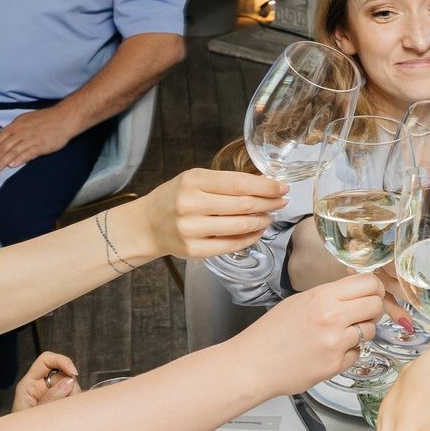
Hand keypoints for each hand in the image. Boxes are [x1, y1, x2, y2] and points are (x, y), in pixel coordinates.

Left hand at [0, 103, 86, 175]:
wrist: (64, 118)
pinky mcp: (41, 145)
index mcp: (15, 125)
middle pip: (2, 147)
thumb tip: (4, 140)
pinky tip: (12, 165)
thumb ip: (14, 130)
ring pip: (12, 151)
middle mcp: (20, 131)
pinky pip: (28, 153)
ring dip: (2, 162)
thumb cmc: (45, 119)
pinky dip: (19, 159)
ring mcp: (31, 138)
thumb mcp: (25, 120)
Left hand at [12, 351, 79, 411]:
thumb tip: (68, 381)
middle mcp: (41, 387)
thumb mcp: (34, 414)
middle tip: (67, 406)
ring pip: (72, 388)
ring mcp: (52, 396)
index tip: (73, 372)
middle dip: (70, 388)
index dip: (61, 361)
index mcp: (29, 384)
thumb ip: (51, 398)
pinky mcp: (60, 404)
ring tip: (62, 416)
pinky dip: (75, 407)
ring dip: (73, 400)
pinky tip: (66, 417)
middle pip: (64, 374)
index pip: (46, 360)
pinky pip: (74, 399)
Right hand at [135, 167, 288, 258]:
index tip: (282, 186)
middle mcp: (190, 205)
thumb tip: (263, 184)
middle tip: (282, 201)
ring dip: (262, 221)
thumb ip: (224, 182)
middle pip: (243, 205)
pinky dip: (250, 238)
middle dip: (269, 203)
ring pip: (240, 226)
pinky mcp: (194, 250)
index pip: (239, 183)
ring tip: (270, 215)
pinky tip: (257, 231)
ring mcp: (192, 229)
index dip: (266, 185)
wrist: (147, 224)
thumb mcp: (194, 180)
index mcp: (192, 181)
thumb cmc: (174, 198)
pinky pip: (231, 245)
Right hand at [231, 272, 382, 396]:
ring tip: (339, 334)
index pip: (368, 283)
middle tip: (363, 313)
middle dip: (373, 308)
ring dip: (360, 331)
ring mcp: (336, 343)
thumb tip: (355, 292)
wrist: (253, 365)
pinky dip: (348, 352)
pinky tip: (329, 351)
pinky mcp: (336, 365)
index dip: (374, 287)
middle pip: (376, 305)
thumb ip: (329, 295)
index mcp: (322, 297)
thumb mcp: (299, 302)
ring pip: (370, 330)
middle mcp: (333, 318)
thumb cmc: (270, 334)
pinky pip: (357, 353)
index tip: (372, 292)